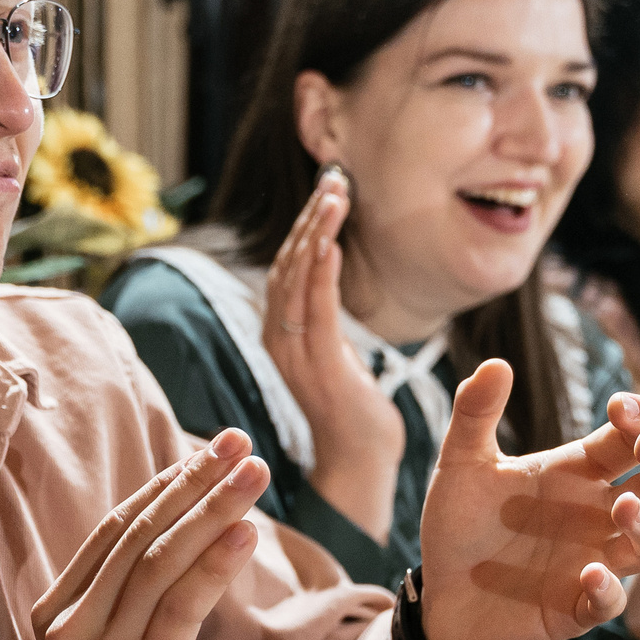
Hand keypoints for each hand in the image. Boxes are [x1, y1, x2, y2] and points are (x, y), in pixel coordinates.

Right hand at [35, 430, 270, 639]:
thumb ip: (141, 604)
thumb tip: (191, 539)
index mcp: (57, 614)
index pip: (116, 530)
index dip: (166, 484)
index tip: (213, 449)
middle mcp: (68, 628)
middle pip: (137, 533)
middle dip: (193, 480)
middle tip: (239, 441)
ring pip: (158, 561)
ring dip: (211, 508)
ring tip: (254, 470)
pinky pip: (179, 608)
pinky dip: (213, 562)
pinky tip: (246, 531)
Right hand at [263, 166, 403, 539]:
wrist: (361, 459)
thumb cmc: (354, 405)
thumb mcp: (336, 349)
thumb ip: (324, 313)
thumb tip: (327, 271)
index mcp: (280, 331)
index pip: (287, 265)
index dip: (305, 224)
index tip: (330, 188)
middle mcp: (278, 338)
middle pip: (288, 263)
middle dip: (311, 219)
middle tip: (335, 180)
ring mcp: (295, 354)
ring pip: (299, 281)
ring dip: (317, 235)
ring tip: (335, 198)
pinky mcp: (319, 368)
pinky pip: (317, 312)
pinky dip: (322, 275)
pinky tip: (332, 244)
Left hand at [416, 363, 639, 639]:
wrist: (437, 601)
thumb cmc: (460, 529)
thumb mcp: (460, 466)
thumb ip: (474, 415)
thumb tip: (496, 362)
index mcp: (579, 473)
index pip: (632, 438)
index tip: (620, 405)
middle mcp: (598, 516)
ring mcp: (593, 562)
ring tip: (624, 507)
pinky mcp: (575, 609)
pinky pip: (609, 604)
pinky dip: (608, 591)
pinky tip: (591, 574)